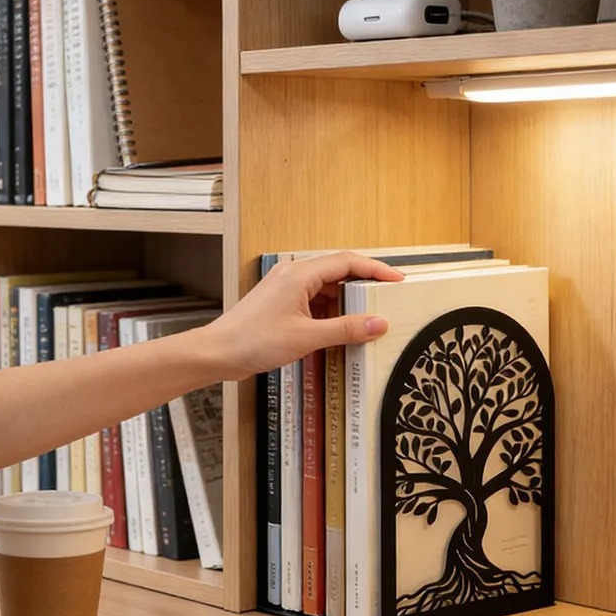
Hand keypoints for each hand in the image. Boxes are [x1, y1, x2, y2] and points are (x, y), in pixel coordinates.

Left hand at [205, 252, 404, 379]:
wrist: (218, 353)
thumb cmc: (253, 341)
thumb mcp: (307, 337)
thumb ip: (346, 329)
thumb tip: (378, 323)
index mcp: (300, 274)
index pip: (347, 262)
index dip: (376, 269)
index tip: (397, 280)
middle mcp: (292, 275)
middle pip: (338, 272)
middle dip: (364, 286)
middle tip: (387, 300)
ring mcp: (285, 288)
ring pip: (326, 288)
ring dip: (346, 302)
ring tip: (366, 319)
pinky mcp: (280, 302)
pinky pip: (313, 300)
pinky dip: (330, 312)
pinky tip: (339, 329)